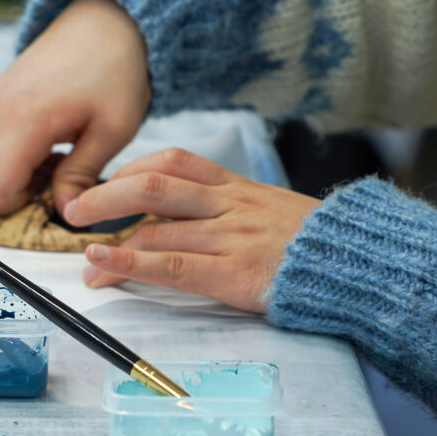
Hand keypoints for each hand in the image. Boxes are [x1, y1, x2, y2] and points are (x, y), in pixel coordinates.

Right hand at [0, 0, 149, 215]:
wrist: (103, 24)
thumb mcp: (112, 130)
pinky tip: (37, 156)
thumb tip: (65, 213)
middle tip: (39, 194)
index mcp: (24, 122)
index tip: (49, 199)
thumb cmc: (114, 71)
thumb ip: (82, 176)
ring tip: (43, 172)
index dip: (17, 210)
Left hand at [64, 149, 319, 312]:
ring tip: (85, 264)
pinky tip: (102, 268)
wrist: (363, 268)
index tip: (105, 187)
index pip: (173, 163)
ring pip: (155, 227)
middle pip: (153, 186)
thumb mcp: (272, 213)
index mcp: (238, 186)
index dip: (131, 172)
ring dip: (109, 244)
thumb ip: (229, 211)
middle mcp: (230, 204)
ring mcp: (231, 236)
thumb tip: (182, 220)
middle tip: (73, 213)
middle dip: (105, 197)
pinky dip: (129, 265)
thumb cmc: (315, 247)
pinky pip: (170, 266)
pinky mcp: (233, 272)